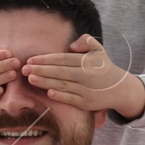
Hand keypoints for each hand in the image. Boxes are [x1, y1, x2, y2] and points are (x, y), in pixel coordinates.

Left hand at [23, 34, 140, 115]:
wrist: (120, 89)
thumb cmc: (103, 67)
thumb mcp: (99, 50)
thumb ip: (86, 41)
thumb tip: (72, 46)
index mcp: (87, 61)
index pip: (63, 59)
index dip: (46, 59)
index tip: (31, 59)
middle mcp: (87, 75)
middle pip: (60, 72)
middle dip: (41, 70)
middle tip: (24, 69)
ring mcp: (87, 90)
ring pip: (63, 85)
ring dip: (45, 82)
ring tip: (30, 79)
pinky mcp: (87, 103)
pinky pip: (71, 99)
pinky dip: (60, 96)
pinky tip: (48, 93)